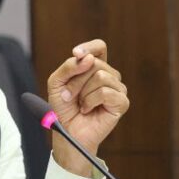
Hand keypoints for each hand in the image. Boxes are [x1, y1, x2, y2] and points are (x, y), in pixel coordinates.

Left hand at [47, 39, 128, 176]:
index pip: (99, 47)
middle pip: (95, 62)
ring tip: (79, 104)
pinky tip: (87, 109)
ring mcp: (117, 88)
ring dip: (82, 91)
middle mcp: (109, 75)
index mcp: (94, 67)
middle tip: (68, 95)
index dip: (89, 47)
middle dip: (76, 79)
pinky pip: (105, 92)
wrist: (66, 130)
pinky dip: (91, 101)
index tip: (76, 53)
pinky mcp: (121, 102)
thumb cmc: (63, 107)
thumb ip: (69, 66)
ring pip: (101, 75)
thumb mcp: (57, 82)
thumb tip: (88, 58)